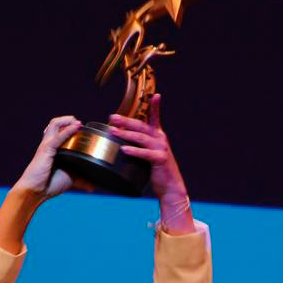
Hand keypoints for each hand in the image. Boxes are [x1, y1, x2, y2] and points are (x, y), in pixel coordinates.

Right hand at [13, 116, 83, 199]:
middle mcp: (49, 144)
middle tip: (80, 125)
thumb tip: (92, 187)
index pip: (60, 131)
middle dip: (68, 120)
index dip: (70, 127)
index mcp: (54, 149)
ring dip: (67, 120)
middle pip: (56, 124)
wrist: (35, 191)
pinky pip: (58, 136)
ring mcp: (47, 145)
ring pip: (55, 124)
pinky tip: (77, 126)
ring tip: (78, 123)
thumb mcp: (69, 180)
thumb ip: (80, 180)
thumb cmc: (48, 186)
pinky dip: (68, 130)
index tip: (83, 130)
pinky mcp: (47, 149)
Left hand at [108, 94, 190, 227]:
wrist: (170, 187)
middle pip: (141, 126)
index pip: (155, 118)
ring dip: (126, 133)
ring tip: (113, 131)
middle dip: (126, 120)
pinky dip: (133, 151)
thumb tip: (121, 145)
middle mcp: (161, 139)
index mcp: (158, 136)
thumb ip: (140, 148)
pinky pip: (144, 153)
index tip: (155, 95)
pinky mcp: (160, 159)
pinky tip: (124, 149)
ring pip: (141, 137)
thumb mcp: (149, 157)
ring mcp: (161, 148)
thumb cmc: (157, 172)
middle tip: (112, 117)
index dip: (155, 106)